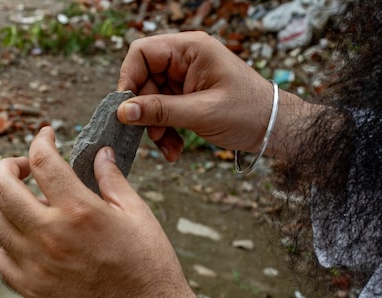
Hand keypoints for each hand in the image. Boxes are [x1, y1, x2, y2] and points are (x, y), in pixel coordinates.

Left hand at [0, 127, 198, 297]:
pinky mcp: (32, 290)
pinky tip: (29, 241)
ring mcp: (36, 265)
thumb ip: (112, 179)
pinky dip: (10, 244)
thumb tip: (100, 153)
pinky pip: (2, 259)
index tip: (46, 135)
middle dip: (6, 167)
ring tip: (31, 208)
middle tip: (21, 167)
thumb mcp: (137, 214)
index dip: (40, 139)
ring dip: (9, 208)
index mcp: (79, 210)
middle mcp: (50, 235)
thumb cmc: (149, 265)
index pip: (42, 160)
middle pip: (0, 188)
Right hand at [117, 31, 309, 160]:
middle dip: (145, 112)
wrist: (273, 128)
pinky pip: (163, 113)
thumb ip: (160, 111)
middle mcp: (184, 60)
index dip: (129, 79)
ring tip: (169, 147)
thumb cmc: (248, 112)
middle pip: (143, 80)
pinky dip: (165, 132)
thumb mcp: (201, 112)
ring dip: (156, 128)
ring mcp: (184, 79)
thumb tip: (123, 111)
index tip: (126, 108)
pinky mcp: (186, 98)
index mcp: (190, 49)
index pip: (142, 53)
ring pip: (150, 101)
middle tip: (154, 135)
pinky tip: (174, 149)